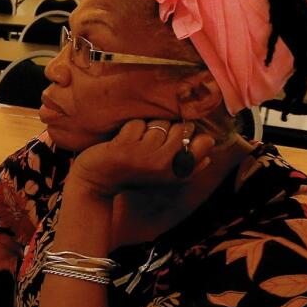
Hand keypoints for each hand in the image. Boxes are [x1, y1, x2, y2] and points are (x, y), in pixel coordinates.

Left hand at [67, 119, 214, 196]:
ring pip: (159, 123)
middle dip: (166, 129)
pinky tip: (121, 143)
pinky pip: (138, 123)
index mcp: (178, 173)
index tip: (173, 141)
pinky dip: (129, 128)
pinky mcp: (126, 147)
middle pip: (181, 127)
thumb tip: (209, 153)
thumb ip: (187, 165)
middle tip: (148, 144)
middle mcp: (165, 166)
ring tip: (134, 144)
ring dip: (146, 129)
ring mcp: (145, 156)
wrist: (96, 182)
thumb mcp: (163, 176)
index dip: (190, 134)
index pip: (205, 142)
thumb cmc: (132, 175)